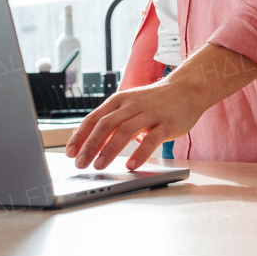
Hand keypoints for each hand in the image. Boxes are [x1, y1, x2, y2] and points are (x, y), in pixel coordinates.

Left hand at [64, 44, 256, 169]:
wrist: (187, 89)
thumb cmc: (154, 101)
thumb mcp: (129, 105)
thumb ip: (111, 120)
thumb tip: (86, 140)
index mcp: (120, 101)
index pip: (94, 118)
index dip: (80, 136)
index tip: (69, 152)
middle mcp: (132, 105)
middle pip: (106, 125)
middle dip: (90, 145)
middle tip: (80, 164)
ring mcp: (150, 114)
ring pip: (125, 131)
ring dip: (109, 150)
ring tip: (99, 166)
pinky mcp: (167, 123)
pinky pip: (151, 139)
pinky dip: (140, 153)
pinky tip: (131, 165)